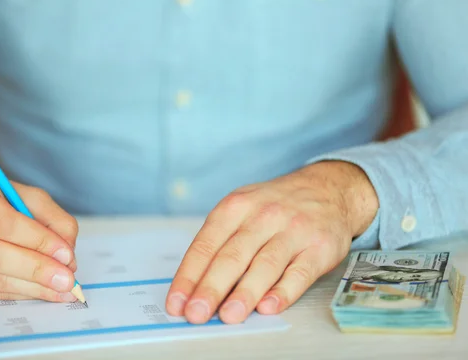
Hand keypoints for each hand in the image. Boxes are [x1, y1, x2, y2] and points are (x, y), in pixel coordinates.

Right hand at [0, 174, 79, 301]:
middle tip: (67, 280)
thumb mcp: (23, 194)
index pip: (5, 224)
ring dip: (32, 288)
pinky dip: (19, 293)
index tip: (66, 255)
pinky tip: (40, 291)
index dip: (38, 242)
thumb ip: (51, 218)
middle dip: (37, 270)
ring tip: (61, 289)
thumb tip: (66, 253)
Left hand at [165, 161, 378, 323]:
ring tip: (229, 315)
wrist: (327, 188)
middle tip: (196, 313)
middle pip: (232, 256)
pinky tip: (269, 307)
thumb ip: (221, 242)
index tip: (177, 302)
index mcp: (236, 207)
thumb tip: (195, 286)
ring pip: (264, 265)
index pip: (206, 245)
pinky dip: (283, 292)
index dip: (189, 276)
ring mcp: (293, 230)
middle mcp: (263, 216)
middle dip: (211, 288)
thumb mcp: (242, 208)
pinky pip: (299, 273)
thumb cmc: (275, 205)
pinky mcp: (319, 247)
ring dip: (244, 293)